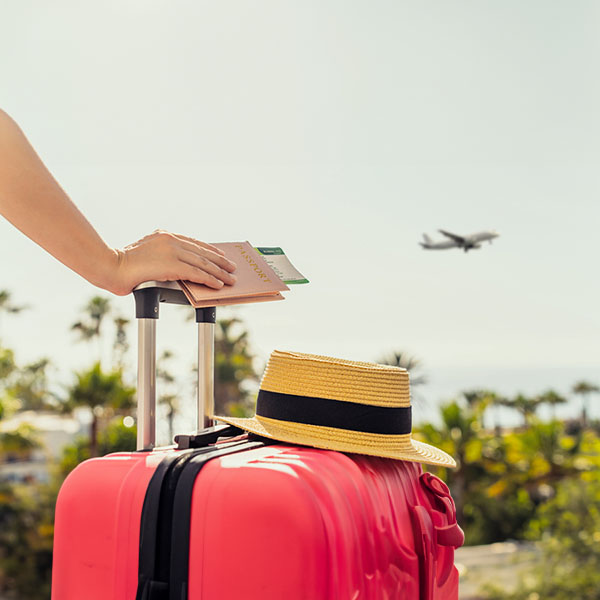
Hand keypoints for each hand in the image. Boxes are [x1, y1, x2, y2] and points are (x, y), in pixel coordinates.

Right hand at [109, 230, 236, 295]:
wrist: (111, 266)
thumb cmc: (123, 264)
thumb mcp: (145, 254)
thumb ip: (161, 256)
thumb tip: (174, 266)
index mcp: (164, 235)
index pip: (193, 242)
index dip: (209, 250)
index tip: (220, 255)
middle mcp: (170, 240)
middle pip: (202, 251)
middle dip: (220, 261)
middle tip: (232, 267)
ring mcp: (172, 251)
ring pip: (203, 262)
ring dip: (219, 272)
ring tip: (230, 278)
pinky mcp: (172, 264)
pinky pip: (197, 273)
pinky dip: (209, 279)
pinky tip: (218, 284)